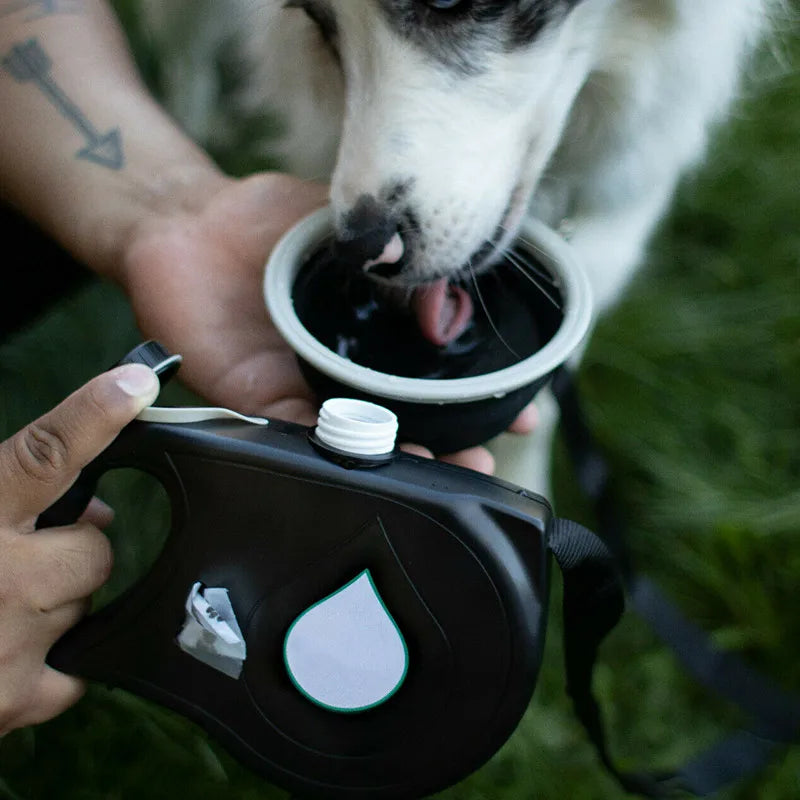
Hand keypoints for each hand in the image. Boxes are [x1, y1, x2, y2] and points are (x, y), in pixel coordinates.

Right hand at [0, 364, 158, 734]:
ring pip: (87, 604)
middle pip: (95, 549)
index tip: (136, 384)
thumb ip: (3, 493)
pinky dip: (54, 661)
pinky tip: (8, 656)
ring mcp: (11, 642)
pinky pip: (79, 667)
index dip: (95, 414)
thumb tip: (83, 501)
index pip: (45, 453)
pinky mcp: (17, 697)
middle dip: (71, 552)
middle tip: (24, 559)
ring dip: (57, 603)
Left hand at [120, 171, 535, 473]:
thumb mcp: (353, 225)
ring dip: (402, 458)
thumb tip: (454, 309)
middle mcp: (344, 366)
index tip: (527, 408)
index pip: (438, 372)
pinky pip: (296, 432)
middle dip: (452, 444)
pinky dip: (333, 448)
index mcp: (374, 331)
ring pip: (361, 436)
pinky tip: (372, 458)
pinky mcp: (255, 398)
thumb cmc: (272, 217)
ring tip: (442, 471)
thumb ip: (401, 261)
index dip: (483, 394)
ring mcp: (303, 385)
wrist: (187, 221)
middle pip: (408, 418)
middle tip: (487, 461)